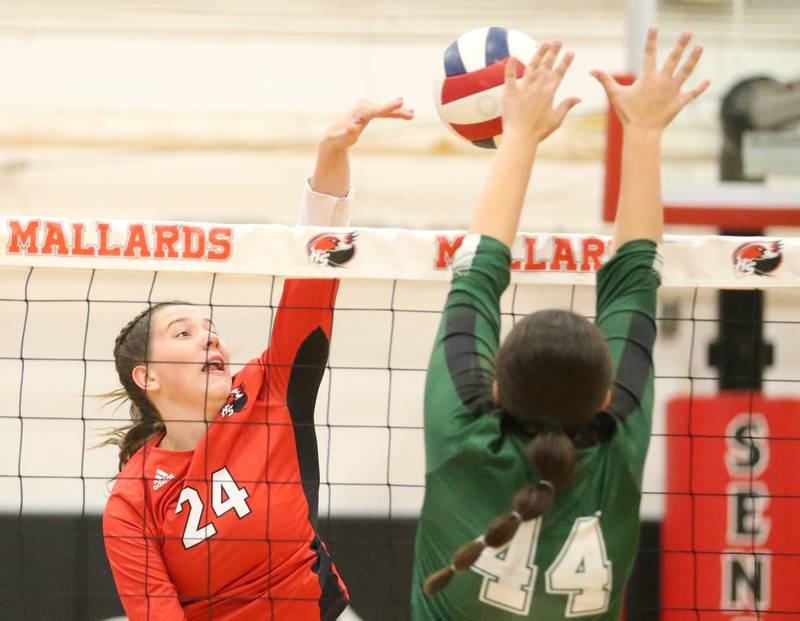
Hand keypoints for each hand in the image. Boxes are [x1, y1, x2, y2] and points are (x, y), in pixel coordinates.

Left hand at [320, 97, 413, 150]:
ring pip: (386, 110)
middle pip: (383, 109)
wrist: (334, 136)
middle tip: (412, 114)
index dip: (389, 107)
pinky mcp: (369, 110)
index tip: (401, 102)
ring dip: (399, 112)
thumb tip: (352, 127)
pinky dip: (394, 112)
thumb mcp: (343, 139)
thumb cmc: (338, 139)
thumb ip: (348, 133)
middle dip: (398, 111)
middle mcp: (363, 106)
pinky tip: (405, 113)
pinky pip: (384, 111)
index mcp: (359, 112)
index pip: (376, 110)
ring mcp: (366, 107)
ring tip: (412, 114)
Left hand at [502, 41, 579, 142]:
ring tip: (544, 44)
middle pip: (547, 66)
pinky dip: (510, 66)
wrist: (521, 137)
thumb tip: (579, 98)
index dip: (565, 62)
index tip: (571, 52)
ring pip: (532, 66)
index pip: (559, 73)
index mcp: (550, 93)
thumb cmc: (539, 131)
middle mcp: (538, 88)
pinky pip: (510, 77)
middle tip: (558, 41)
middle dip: (554, 52)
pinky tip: (512, 55)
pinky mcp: (511, 93)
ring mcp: (524, 89)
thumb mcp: (556, 119)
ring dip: (538, 54)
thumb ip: (567, 106)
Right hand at [592, 28, 709, 131]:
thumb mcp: (615, 95)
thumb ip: (605, 80)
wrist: (642, 131)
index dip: (651, 39)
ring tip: (700, 47)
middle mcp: (663, 80)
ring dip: (693, 59)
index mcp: (648, 77)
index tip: (654, 27)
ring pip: (686, 71)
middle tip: (688, 32)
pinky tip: (708, 81)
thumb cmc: (628, 113)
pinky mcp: (680, 102)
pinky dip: (700, 88)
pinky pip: (692, 93)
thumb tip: (591, 70)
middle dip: (681, 44)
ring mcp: (673, 90)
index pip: (649, 54)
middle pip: (673, 58)